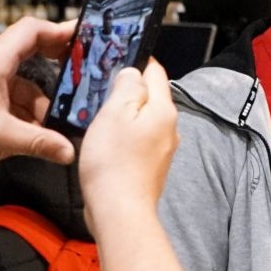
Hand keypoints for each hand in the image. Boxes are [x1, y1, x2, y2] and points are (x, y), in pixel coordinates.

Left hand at [0, 18, 78, 171]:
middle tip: (84, 80)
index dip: (61, 31)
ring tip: (57, 126)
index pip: (33, 29)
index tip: (87, 39)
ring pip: (24, 82)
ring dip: (40, 102)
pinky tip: (34, 134)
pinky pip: (10, 97)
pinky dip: (24, 112)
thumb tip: (69, 152)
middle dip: (58, 67)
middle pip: (33, 52)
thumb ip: (36, 142)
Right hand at [79, 61, 178, 215]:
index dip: (136, 61)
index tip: (115, 60)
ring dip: (125, 116)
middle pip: (150, 97)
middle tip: (100, 90)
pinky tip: (107, 143)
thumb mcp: (115, 112)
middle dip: (128, 90)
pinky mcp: (151, 167)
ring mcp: (163, 150)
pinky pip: (139, 141)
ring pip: (143, 120)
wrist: (119, 211)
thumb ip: (127, 87)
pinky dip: (124, 137)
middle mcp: (170, 128)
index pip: (155, 72)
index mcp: (164, 109)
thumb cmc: (114, 162)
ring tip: (100, 118)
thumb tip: (134, 73)